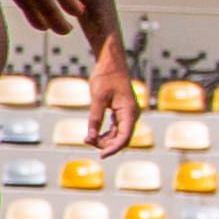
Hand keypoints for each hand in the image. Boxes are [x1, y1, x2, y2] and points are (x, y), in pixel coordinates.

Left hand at [84, 36, 142, 154]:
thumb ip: (95, 119)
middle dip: (105, 143)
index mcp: (130, 112)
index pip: (124, 138)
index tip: (101, 156)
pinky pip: (116, 128)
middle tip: (86, 140)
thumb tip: (90, 137)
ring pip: (118, 135)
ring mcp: (127, 114)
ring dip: (104, 139)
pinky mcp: (122, 112)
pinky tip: (93, 134)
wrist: (110, 62)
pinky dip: (105, 133)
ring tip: (87, 138)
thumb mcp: (97, 98)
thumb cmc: (105, 77)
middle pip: (121, 139)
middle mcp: (132, 115)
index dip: (113, 149)